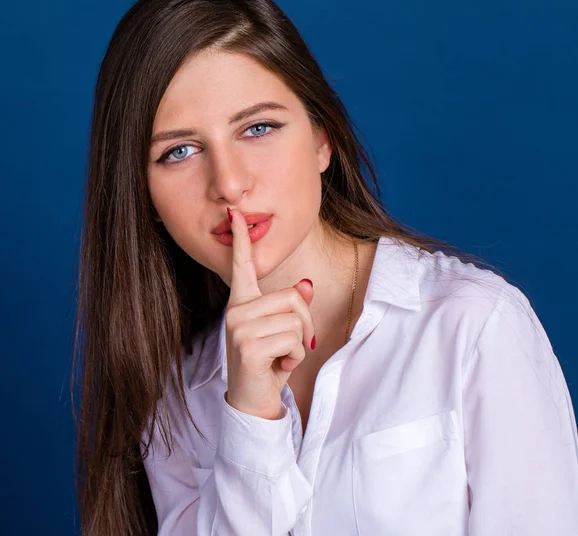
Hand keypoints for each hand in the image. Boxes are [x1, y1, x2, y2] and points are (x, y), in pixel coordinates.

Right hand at [224, 208, 314, 419]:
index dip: (242, 239)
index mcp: (242, 302)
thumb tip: (307, 285)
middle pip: (294, 297)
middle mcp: (236, 310)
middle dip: (305, 324)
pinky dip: (295, 358)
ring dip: (299, 345)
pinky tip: (278, 367)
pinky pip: (293, 341)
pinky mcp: (248, 345)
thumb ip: (293, 307)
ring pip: (296, 320)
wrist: (253, 400)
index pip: (242, 265)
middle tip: (294, 346)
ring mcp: (239, 327)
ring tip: (281, 357)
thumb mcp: (282, 331)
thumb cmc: (268, 362)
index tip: (234, 214)